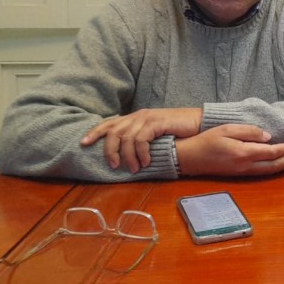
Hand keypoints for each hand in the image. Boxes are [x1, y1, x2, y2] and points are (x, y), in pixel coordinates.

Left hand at [80, 107, 202, 171]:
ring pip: (126, 138)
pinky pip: (141, 139)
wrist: (199, 122)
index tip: (83, 143)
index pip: (109, 123)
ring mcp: (147, 117)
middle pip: (113, 132)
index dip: (94, 132)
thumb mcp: (156, 134)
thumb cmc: (179, 131)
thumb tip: (126, 154)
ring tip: (135, 168)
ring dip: (128, 157)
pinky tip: (146, 161)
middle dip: (110, 150)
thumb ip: (141, 138)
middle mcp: (138, 115)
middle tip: (115, 165)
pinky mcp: (157, 122)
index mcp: (135, 117)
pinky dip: (141, 153)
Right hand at [176, 124, 283, 176]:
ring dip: (283, 165)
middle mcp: (245, 166)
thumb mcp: (227, 129)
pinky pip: (261, 173)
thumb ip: (249, 131)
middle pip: (274, 166)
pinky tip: (277, 163)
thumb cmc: (206, 140)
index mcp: (244, 153)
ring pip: (268, 172)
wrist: (189, 158)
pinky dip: (273, 168)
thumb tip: (268, 136)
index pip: (271, 152)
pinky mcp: (239, 174)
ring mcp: (242, 172)